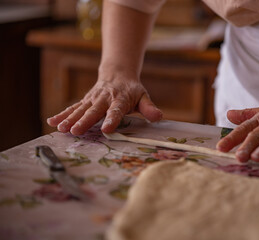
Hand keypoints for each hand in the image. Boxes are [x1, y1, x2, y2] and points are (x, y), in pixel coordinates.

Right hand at [47, 74, 161, 134]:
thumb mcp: (143, 96)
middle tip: (76, 131)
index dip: (112, 119)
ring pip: (80, 109)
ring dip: (70, 119)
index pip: (116, 110)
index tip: (106, 129)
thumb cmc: (132, 90)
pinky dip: (63, 114)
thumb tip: (159, 117)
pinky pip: (73, 107)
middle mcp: (105, 98)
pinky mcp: (85, 100)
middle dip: (84, 121)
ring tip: (60, 129)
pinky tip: (52, 122)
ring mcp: (93, 99)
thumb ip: (149, 108)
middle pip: (94, 111)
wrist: (117, 73)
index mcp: (120, 99)